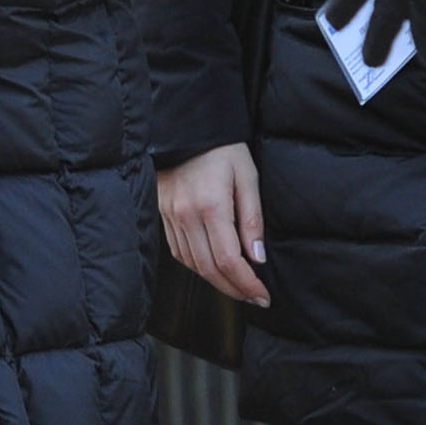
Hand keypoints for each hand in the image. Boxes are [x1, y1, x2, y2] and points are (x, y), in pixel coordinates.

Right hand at [157, 142, 269, 308]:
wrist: (185, 127)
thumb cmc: (222, 149)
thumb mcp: (247, 176)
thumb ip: (252, 218)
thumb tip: (257, 257)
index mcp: (211, 205)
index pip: (228, 259)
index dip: (246, 283)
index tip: (262, 295)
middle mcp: (186, 215)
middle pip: (209, 268)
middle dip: (234, 289)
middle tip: (253, 297)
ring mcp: (170, 216)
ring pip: (192, 264)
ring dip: (216, 281)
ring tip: (237, 286)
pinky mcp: (162, 214)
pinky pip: (178, 251)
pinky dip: (197, 265)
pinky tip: (213, 267)